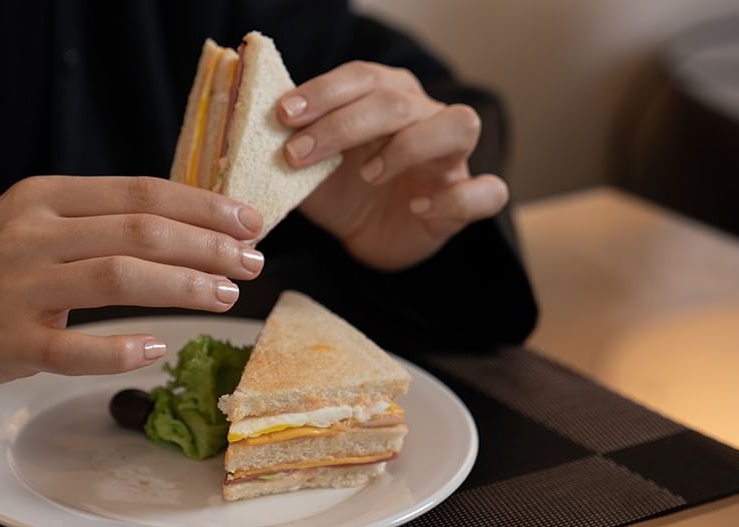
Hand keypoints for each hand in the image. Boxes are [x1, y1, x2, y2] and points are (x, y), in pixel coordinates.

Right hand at [0, 176, 263, 400]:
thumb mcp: (28, 226)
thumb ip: (91, 222)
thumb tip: (180, 229)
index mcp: (43, 199)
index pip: (139, 192)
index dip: (201, 205)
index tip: (248, 221)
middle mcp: (33, 234)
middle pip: (140, 230)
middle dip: (208, 245)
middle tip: (253, 262)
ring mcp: (19, 288)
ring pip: (118, 278)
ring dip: (183, 287)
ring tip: (226, 297)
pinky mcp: (8, 341)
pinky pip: (74, 348)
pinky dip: (120, 349)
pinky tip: (158, 349)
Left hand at [278, 61, 508, 270]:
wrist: (367, 238)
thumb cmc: (342, 191)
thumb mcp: (309, 168)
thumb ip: (290, 144)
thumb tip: (251, 128)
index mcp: (387, 97)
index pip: (362, 76)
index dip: (324, 92)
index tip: (283, 116)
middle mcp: (425, 116)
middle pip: (398, 100)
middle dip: (343, 125)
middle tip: (297, 154)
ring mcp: (452, 157)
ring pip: (457, 125)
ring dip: (408, 146)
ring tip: (367, 173)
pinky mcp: (466, 198)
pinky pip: (487, 190)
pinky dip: (455, 197)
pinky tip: (418, 207)